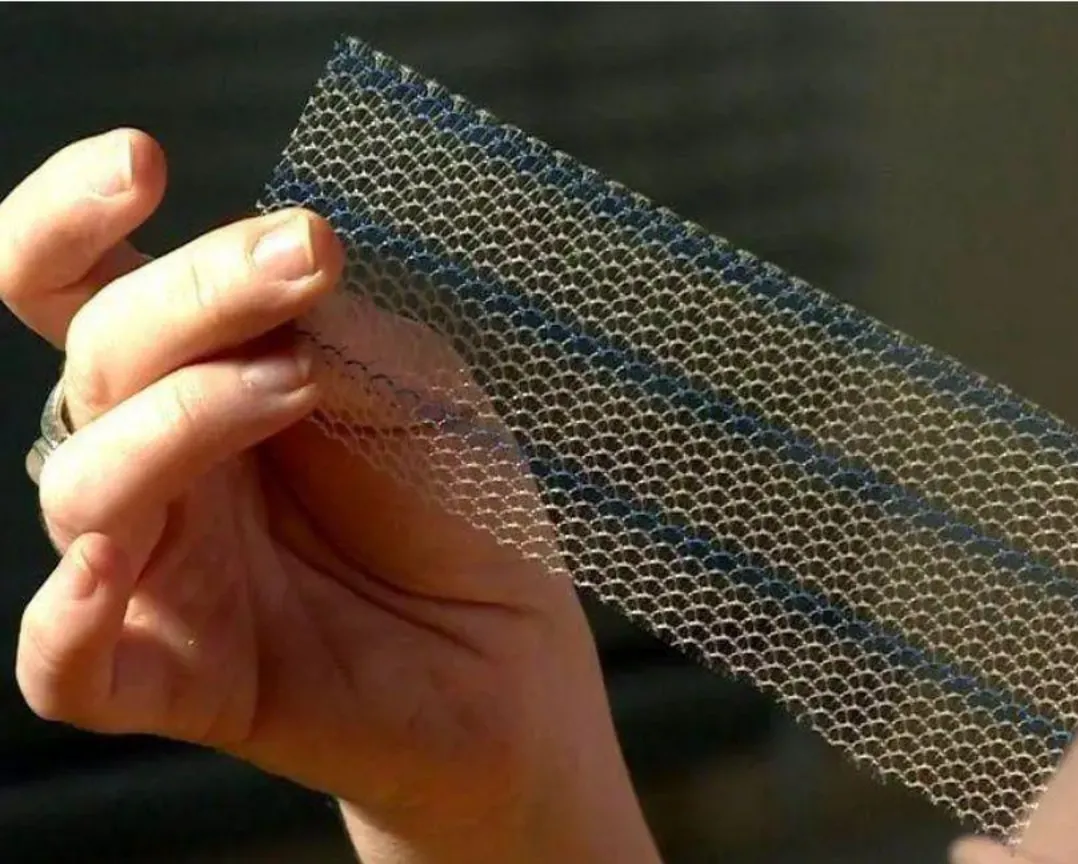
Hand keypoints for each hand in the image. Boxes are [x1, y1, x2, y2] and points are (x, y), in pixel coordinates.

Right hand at [1, 130, 658, 862]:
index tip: (140, 159)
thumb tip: (258, 264)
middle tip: (302, 265)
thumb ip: (320, 326)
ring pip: (82, 485)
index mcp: (197, 381)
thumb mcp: (410, 385)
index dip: (68, 218)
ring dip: (178, 420)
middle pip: (96, 358)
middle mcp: (157, 467)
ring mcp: (157, 572)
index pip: (79, 288)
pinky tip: (114, 565)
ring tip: (296, 386)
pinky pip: (63, 664)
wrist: (515, 652)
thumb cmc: (457, 505)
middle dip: (187, 299)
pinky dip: (66, 617)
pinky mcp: (174, 678)